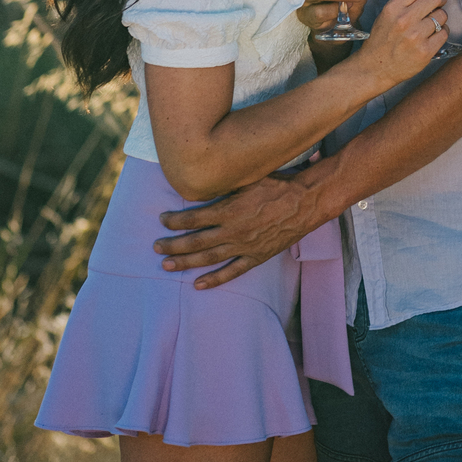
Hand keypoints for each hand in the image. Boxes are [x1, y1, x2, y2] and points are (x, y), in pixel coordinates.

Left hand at [155, 170, 324, 286]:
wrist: (305, 202)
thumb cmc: (277, 184)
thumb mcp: (249, 176)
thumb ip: (226, 183)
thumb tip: (205, 178)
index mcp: (229, 209)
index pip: (193, 218)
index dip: (175, 220)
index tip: (162, 220)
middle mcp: (232, 230)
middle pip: (195, 241)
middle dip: (173, 245)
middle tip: (155, 247)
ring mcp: (244, 246)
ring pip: (208, 258)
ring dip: (185, 263)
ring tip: (166, 266)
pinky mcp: (256, 257)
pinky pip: (232, 272)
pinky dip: (215, 280)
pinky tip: (198, 285)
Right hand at [357, 0, 447, 86]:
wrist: (375, 67)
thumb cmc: (382, 38)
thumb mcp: (387, 14)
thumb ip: (406, 1)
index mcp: (393, 7)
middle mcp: (404, 20)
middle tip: (438, 3)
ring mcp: (415, 36)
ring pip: (442, 15)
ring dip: (440, 17)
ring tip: (430, 24)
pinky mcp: (425, 52)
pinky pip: (444, 33)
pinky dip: (441, 32)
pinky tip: (432, 36)